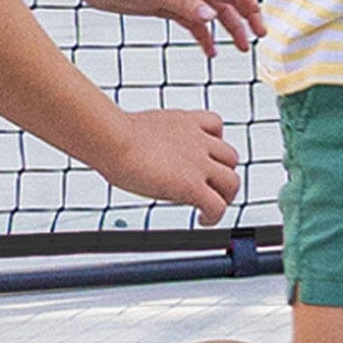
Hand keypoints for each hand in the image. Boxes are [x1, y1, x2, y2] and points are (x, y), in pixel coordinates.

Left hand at [82, 0, 262, 56]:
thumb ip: (183, 3)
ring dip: (228, 29)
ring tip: (242, 48)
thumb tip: (211, 17)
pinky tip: (210, 52)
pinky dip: (204, 37)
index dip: (247, 0)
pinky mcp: (167, 6)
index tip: (258, 21)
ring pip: (212, 12)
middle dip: (245, 16)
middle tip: (259, 37)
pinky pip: (193, 23)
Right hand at [100, 106, 240, 224]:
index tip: (207, 158)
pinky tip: (202, 220)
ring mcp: (199, 163)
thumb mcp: (139, 127)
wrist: (111, 138)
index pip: (215, 125)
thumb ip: (150, 138)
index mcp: (184, 122)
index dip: (215, 144)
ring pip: (232, 182)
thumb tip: (132, 150)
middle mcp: (197, 140)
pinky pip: (218, 206)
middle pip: (231, 157)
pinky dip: (215, 217)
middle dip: (223, 174)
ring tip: (209, 207)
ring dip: (225, 197)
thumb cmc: (111, 134)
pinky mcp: (193, 185)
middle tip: (211, 188)